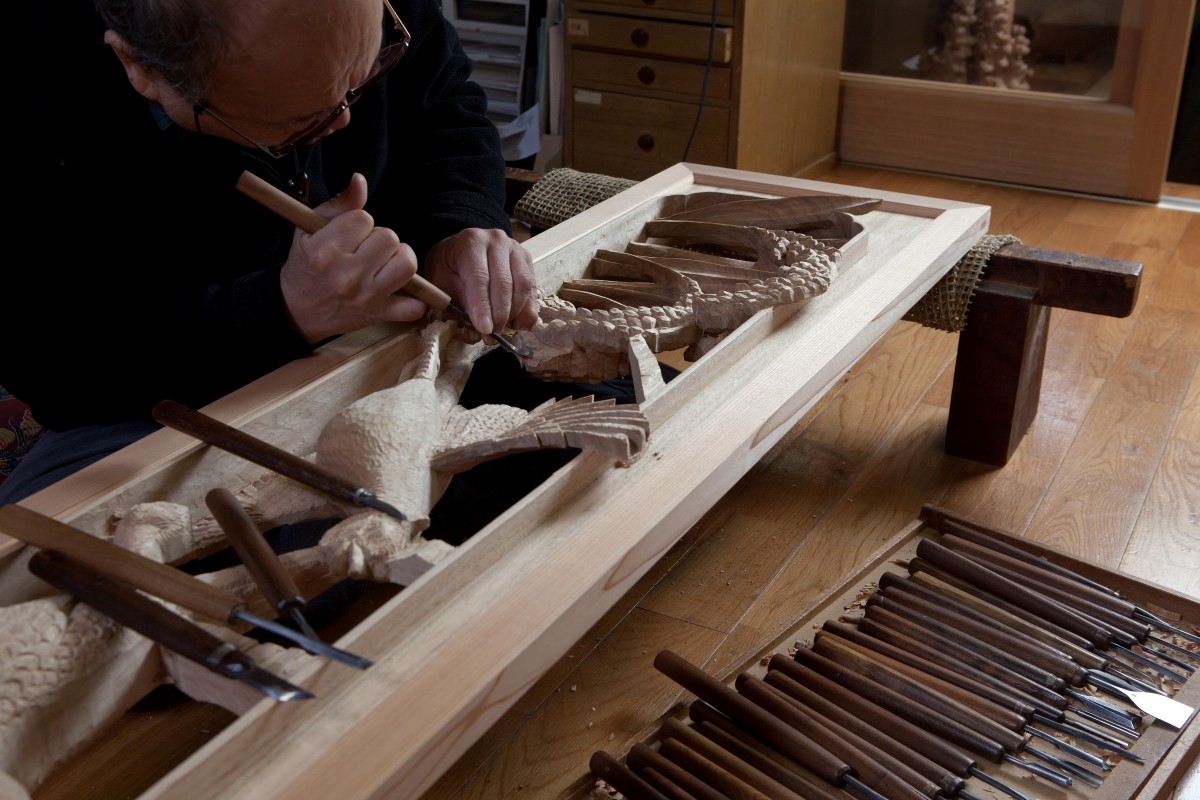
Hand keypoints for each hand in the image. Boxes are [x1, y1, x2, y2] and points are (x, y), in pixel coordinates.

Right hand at [280, 173, 426, 342]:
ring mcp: (367, 297)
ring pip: (407, 264)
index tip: (349, 234)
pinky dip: (413, 299)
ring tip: (383, 264)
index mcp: (325, 251)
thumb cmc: (305, 266)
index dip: (359, 222)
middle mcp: (347, 275)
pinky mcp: (380, 314)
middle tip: (364, 250)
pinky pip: (415, 307)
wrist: (297, 310)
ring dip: (399, 260)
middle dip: (378, 239)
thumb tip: (360, 180)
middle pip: (389, 237)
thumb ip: (339, 204)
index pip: (364, 219)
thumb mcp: (310, 230)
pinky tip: (399, 290)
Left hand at [424, 228, 538, 335]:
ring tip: (505, 329)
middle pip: (504, 282)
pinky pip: (532, 287)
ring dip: (516, 312)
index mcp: (471, 242)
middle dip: (500, 313)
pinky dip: (528, 309)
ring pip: (523, 284)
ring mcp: (515, 249)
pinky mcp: (526, 260)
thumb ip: (460, 300)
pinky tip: (519, 324)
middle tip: (494, 334)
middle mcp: (497, 241)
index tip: (485, 329)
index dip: (483, 306)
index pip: (480, 278)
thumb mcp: (442, 282)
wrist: (459, 250)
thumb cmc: (448, 268)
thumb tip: (483, 325)